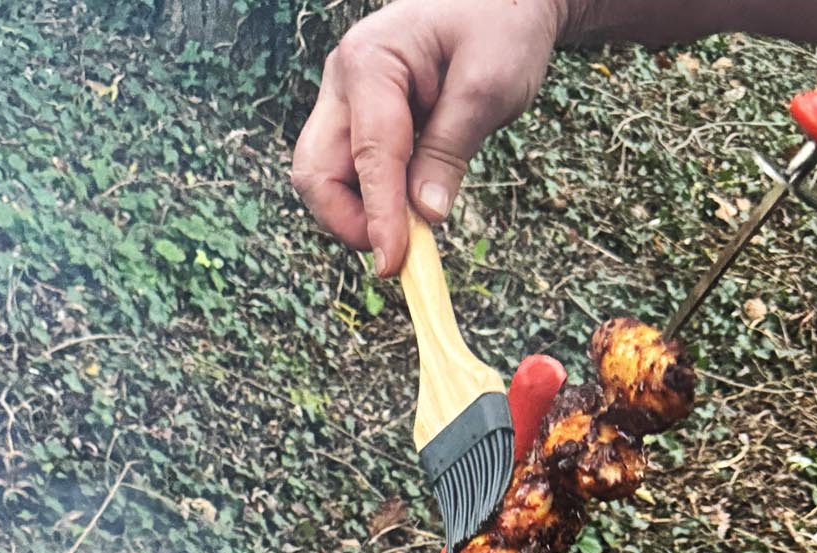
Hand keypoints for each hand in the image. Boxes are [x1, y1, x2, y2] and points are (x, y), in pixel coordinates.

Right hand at [291, 0, 565, 275]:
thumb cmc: (501, 25)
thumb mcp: (489, 87)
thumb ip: (451, 150)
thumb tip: (426, 216)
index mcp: (371, 61)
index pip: (368, 156)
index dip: (380, 217)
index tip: (394, 263)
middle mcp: (343, 82)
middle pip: (316, 172)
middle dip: (348, 220)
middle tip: (398, 250)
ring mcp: (345, 102)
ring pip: (324, 179)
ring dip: (358, 214)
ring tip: (411, 227)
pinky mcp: (357, 121)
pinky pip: (348, 174)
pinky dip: (372, 200)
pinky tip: (408, 206)